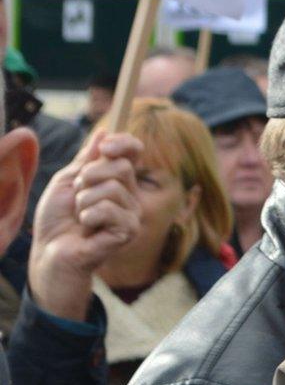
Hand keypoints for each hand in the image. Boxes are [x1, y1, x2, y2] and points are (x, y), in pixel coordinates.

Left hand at [27, 132, 143, 322]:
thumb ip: (86, 160)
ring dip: (85, 201)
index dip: (124, 143)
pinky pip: (110, 209)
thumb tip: (103, 133)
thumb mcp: (66, 181)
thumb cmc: (57, 219)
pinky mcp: (129, 231)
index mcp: (117, 180)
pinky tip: (87, 228)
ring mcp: (131, 213)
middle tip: (78, 196)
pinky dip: (89, 216)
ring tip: (80, 217)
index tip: (105, 146)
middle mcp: (130, 195)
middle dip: (89, 177)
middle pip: (121, 166)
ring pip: (113, 188)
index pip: (133, 152)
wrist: (50, 251)